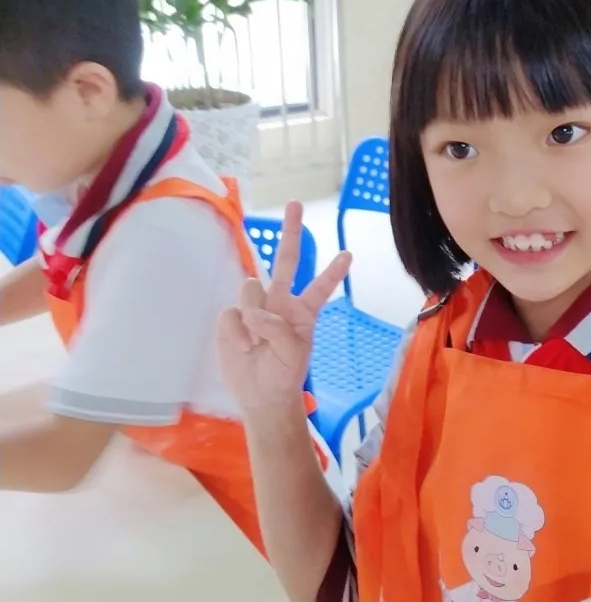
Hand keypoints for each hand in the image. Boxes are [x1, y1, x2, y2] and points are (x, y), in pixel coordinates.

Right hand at [217, 201, 350, 411]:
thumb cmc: (284, 374)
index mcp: (303, 311)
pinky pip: (231, 312)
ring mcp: (254, 307)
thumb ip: (279, 329)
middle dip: (290, 232)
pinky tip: (243, 347)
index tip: (349, 254)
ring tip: (256, 343)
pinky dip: (236, 332)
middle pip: (284, 261)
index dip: (333, 271)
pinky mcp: (232, 318)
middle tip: (295, 204)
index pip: (319, 286)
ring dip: (252, 316)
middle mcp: (280, 302)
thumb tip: (254, 314)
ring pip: (250, 287)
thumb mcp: (294, 353)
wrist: (260, 396)